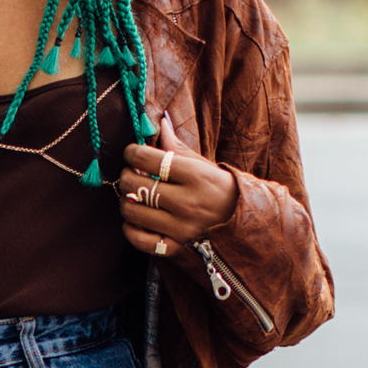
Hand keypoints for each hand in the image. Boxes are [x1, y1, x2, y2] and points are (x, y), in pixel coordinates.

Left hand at [118, 109, 235, 255]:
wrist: (241, 217)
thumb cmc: (217, 184)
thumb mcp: (200, 162)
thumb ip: (175, 144)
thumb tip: (157, 121)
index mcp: (195, 175)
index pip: (147, 159)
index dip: (132, 152)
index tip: (132, 152)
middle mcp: (188, 203)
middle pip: (135, 185)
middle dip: (127, 175)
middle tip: (132, 174)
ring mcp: (181, 228)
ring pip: (132, 212)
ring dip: (125, 200)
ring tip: (134, 195)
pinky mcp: (177, 246)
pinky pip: (140, 240)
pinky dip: (131, 229)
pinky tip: (136, 219)